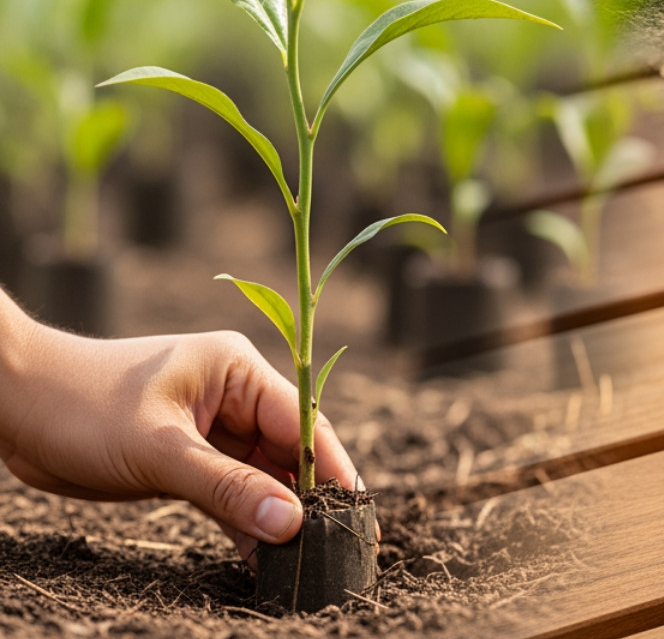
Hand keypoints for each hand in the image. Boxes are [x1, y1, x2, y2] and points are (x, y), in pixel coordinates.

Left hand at [0, 318, 359, 568]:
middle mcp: (233, 395)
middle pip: (287, 453)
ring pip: (259, 477)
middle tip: (335, 549)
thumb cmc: (82, 407)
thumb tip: (290, 525)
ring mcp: (209, 427)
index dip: (331, 471)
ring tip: (300, 564)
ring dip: (274, 517)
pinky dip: (241, 521)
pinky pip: (228, 491)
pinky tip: (257, 559)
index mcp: (237, 371)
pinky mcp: (186, 457)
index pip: (302, 423)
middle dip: (307, 501)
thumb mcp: (160, 451)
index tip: (356, 517)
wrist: (14, 405)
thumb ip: (227, 489)